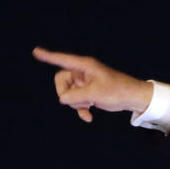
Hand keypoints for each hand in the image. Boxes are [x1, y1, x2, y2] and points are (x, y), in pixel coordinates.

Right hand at [32, 47, 152, 121]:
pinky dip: (80, 109)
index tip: (36, 51)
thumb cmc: (118, 91)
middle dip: (66, 93)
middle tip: (79, 101)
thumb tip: (62, 99)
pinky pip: (75, 100)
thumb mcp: (95, 94)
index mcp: (85, 66)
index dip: (49, 56)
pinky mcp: (88, 93)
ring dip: (75, 103)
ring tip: (90, 105)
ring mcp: (84, 83)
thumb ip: (76, 96)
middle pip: (61, 80)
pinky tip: (89, 117)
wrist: (132, 99)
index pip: (63, 59)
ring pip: (67, 93)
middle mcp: (83, 72)